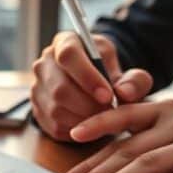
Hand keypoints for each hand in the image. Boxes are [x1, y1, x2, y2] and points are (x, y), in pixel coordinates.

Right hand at [31, 32, 152, 140]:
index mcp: (65, 43)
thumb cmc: (108, 75)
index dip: (87, 77)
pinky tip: (90, 123)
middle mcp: (45, 63)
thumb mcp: (126, 71)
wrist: (92, 85)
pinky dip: (77, 129)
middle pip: (60, 88)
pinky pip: (55, 126)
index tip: (108, 96)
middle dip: (89, 105)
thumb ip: (134, 81)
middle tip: (109, 112)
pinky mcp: (37, 109)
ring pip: (57, 110)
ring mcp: (37, 87)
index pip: (68, 55)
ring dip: (84, 119)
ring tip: (102, 117)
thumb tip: (124, 93)